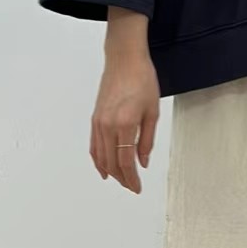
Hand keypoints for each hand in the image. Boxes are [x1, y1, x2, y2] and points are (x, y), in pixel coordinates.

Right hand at [90, 38, 159, 195]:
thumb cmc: (142, 80)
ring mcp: (99, 123)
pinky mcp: (95, 118)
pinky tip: (103, 168)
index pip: (126, 161)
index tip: (137, 188)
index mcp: (125, 124)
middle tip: (132, 186)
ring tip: (121, 180)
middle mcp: (108, 126)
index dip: (131, 179)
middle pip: (111, 163)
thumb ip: (147, 140)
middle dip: (122, 178)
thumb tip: (142, 162)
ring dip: (110, 172)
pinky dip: (98, 160)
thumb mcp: (152, 112)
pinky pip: (94, 145)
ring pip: (101, 157)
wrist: (124, 59)